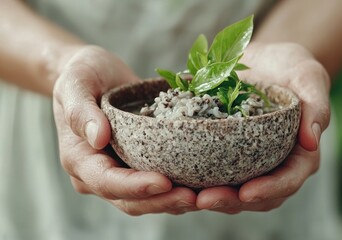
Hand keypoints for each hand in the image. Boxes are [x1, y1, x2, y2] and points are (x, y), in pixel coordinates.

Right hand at [52, 46, 197, 214]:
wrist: (99, 76)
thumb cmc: (84, 75)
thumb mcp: (76, 82)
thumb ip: (81, 110)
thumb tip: (98, 137)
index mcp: (81, 160)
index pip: (107, 182)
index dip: (135, 186)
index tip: (163, 182)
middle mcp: (101, 174)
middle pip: (132, 201)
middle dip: (164, 201)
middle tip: (195, 197)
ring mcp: (123, 173)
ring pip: (150, 200)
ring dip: (178, 201)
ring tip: (208, 196)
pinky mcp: (142, 166)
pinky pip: (162, 185)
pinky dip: (183, 187)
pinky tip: (208, 183)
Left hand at [195, 42, 329, 212]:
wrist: (263, 60)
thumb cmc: (292, 66)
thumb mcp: (308, 76)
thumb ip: (316, 105)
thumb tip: (312, 141)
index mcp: (298, 153)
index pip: (287, 179)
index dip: (268, 190)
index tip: (245, 193)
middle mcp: (274, 162)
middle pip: (257, 194)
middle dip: (232, 201)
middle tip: (204, 200)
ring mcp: (248, 160)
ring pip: (233, 189)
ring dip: (212, 196)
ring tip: (187, 196)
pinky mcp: (226, 151)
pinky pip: (213, 171)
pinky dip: (197, 178)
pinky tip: (176, 176)